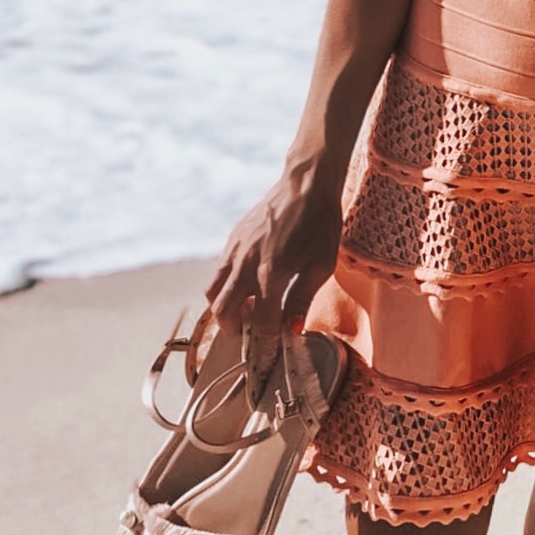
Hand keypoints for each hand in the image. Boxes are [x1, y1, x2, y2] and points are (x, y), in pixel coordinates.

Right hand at [203, 171, 342, 336]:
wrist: (306, 183)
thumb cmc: (320, 223)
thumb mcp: (321, 265)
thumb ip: (302, 299)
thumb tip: (292, 330)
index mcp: (271, 274)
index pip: (261, 323)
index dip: (267, 343)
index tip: (273, 352)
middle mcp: (246, 264)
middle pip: (224, 312)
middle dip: (236, 330)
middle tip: (253, 334)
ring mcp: (235, 250)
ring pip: (213, 292)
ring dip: (225, 309)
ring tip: (246, 310)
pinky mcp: (232, 238)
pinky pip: (219, 270)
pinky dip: (226, 285)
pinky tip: (246, 283)